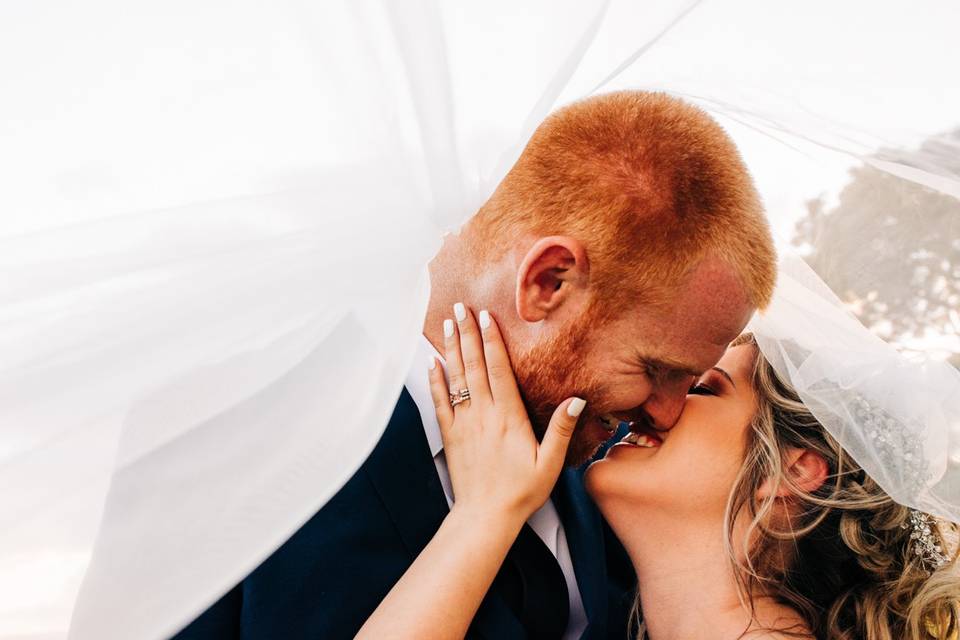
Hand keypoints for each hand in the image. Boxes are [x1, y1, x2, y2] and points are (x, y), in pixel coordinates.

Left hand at [428, 304, 585, 525]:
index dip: (492, 340)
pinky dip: (435, 379)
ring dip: (451, 348)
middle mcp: (483, 415)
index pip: (498, 369)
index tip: (486, 316)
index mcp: (509, 417)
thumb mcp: (550, 463)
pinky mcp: (450, 436)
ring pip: (455, 378)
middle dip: (468, 333)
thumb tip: (577, 399)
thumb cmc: (522, 492)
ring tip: (448, 323)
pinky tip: (432, 361)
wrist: (485, 517)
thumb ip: (562, 428)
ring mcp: (464, 424)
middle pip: (474, 365)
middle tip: (461, 306)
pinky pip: (440, 401)